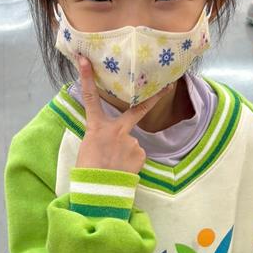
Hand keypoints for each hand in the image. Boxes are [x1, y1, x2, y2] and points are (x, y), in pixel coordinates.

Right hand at [75, 57, 169, 173]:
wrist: (98, 192)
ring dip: (126, 153)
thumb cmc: (88, 172)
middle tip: (168, 87)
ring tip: (115, 167)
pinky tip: (123, 171)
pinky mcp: (140, 154)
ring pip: (132, 143)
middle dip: (153, 98)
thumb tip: (116, 141)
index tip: (84, 60)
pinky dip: (131, 163)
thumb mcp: (88, 149)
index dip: (85, 78)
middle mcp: (116, 130)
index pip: (90, 98)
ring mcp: (131, 141)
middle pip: (137, 110)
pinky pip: (137, 156)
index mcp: (96, 128)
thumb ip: (102, 138)